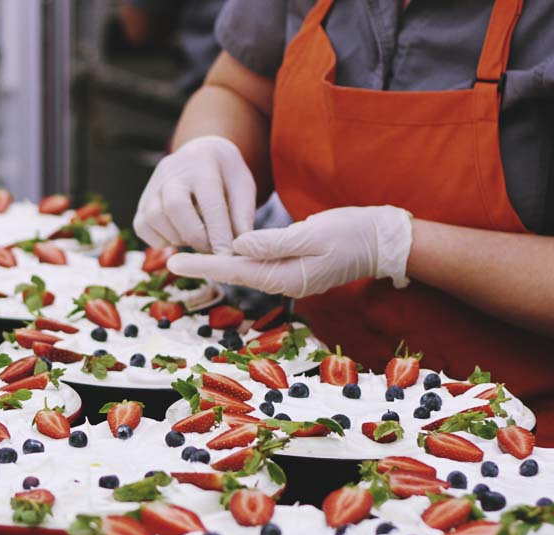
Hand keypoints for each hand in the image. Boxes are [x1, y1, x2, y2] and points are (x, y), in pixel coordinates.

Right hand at [133, 135, 255, 253]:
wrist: (200, 156)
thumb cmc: (225, 177)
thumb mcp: (243, 187)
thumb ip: (242, 215)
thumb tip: (239, 248)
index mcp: (204, 165)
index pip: (210, 203)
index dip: (219, 234)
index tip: (226, 256)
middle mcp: (173, 172)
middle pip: (175, 207)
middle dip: (194, 236)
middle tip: (210, 250)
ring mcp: (153, 186)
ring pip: (155, 219)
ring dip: (178, 238)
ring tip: (196, 239)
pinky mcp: (142, 202)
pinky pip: (142, 228)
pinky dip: (160, 240)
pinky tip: (179, 236)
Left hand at [166, 206, 413, 297]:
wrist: (385, 241)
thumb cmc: (354, 232)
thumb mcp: (314, 233)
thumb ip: (274, 242)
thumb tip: (238, 246)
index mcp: (286, 276)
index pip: (235, 270)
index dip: (202, 265)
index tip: (173, 262)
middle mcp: (285, 283)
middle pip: (236, 275)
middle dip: (203, 267)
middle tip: (168, 259)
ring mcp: (291, 278)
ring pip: (247, 272)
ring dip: (219, 265)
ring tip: (189, 256)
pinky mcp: (296, 270)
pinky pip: (261, 267)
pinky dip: (241, 260)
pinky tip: (226, 253)